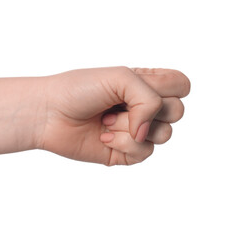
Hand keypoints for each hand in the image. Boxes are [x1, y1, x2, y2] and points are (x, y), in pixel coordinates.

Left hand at [37, 66, 189, 164]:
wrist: (48, 113)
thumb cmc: (78, 89)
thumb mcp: (120, 77)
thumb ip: (150, 97)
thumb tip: (148, 132)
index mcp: (144, 83)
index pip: (181, 85)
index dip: (170, 88)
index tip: (141, 86)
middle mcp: (143, 107)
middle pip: (178, 111)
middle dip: (150, 108)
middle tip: (118, 104)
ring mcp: (135, 131)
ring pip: (165, 134)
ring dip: (131, 127)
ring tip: (106, 120)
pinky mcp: (125, 152)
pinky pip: (145, 153)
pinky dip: (123, 144)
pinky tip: (102, 137)